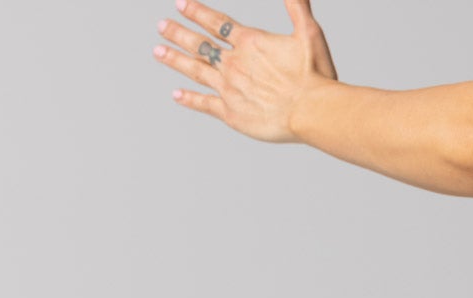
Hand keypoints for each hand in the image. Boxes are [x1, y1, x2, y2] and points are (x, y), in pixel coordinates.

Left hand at [155, 0, 338, 142]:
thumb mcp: (309, 33)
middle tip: (161, 26)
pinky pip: (204, 103)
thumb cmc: (315, 76)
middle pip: (199, 44)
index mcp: (250, 43)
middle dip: (178, 33)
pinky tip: (177, 94)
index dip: (197, 11)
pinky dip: (189, 99)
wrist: (312, 111)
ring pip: (196, 70)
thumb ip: (297, 7)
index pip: (216, 22)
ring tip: (158, 51)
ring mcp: (229, 88)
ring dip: (176, 59)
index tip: (180, 4)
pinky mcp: (231, 112)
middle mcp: (234, 63)